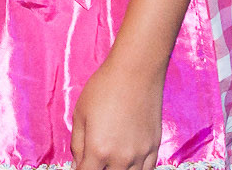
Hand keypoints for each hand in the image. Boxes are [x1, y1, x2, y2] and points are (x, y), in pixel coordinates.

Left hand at [71, 53, 163, 169]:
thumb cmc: (104, 88)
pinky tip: (129, 164)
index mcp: (98, 150)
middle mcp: (120, 158)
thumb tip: (77, 163)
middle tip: (95, 159)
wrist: (136, 72)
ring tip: (110, 161)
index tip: (80, 165)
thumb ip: (77, 143)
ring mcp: (140, 155)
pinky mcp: (154, 147)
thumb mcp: (80, 114)